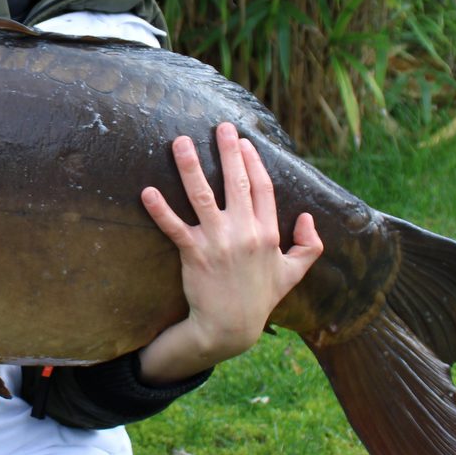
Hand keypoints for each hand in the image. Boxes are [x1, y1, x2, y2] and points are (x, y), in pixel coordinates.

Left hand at [136, 122, 323, 383]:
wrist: (229, 328)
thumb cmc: (259, 299)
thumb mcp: (292, 274)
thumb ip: (308, 247)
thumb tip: (307, 219)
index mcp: (268, 234)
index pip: (263, 188)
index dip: (254, 163)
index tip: (244, 142)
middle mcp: (245, 233)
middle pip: (236, 183)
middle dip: (228, 151)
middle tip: (220, 126)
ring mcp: (218, 242)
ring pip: (203, 196)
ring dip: (190, 167)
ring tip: (179, 142)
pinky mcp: (194, 254)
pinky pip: (175, 227)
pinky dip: (160, 210)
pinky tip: (147, 192)